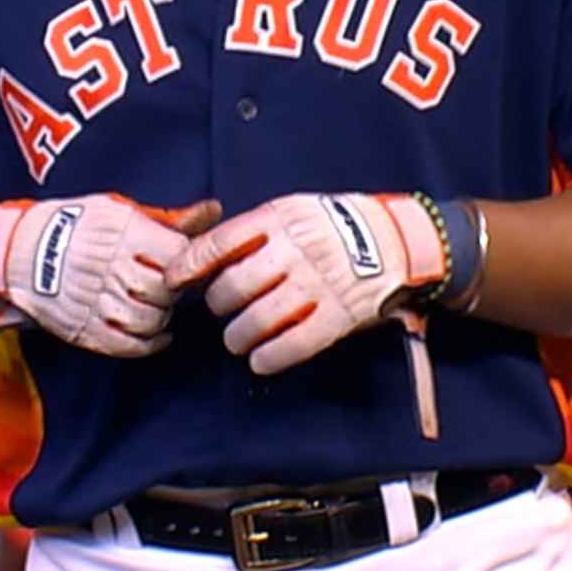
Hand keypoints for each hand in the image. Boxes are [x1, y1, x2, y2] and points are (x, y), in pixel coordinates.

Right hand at [0, 195, 221, 357]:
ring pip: (148, 321)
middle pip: (163, 292)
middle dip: (175, 294)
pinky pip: (125, 346)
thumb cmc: (78, 225)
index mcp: (122, 233)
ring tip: (160, 308)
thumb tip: (215, 211)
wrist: (20, 250)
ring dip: (163, 319)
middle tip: (174, 290)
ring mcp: (93, 301)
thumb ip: (169, 217)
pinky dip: (149, 345)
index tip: (185, 265)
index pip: (175, 254)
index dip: (188, 263)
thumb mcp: (121, 210)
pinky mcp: (82, 327)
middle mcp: (108, 267)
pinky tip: (158, 335)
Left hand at [166, 193, 447, 375]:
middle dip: (218, 306)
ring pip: (256, 321)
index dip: (190, 264)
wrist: (397, 239)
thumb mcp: (294, 210)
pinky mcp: (339, 316)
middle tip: (222, 311)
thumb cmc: (334, 226)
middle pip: (233, 287)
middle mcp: (297, 250)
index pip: (221, 242)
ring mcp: (318, 284)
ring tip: (237, 339)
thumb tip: (202, 258)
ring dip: (237, 337)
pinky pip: (292, 346)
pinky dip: (268, 358)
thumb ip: (255, 231)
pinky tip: (260, 359)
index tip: (174, 280)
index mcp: (281, 218)